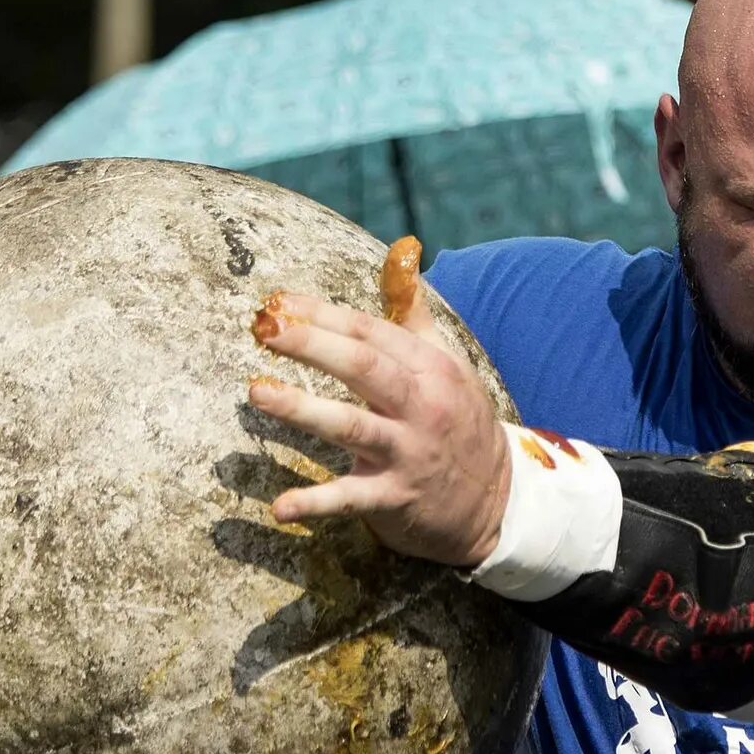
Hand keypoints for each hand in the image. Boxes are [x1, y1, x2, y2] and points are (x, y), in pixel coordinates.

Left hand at [247, 291, 512, 567]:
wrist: (495, 498)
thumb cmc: (455, 418)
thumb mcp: (443, 360)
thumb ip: (412, 308)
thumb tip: (403, 246)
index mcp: (430, 367)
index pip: (371, 332)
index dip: (324, 314)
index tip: (278, 302)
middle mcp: (422, 406)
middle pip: (364, 368)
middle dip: (313, 345)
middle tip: (265, 328)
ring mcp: (408, 453)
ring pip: (352, 426)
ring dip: (303, 409)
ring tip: (258, 392)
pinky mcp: (394, 498)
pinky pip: (351, 499)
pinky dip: (315, 503)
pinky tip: (280, 507)